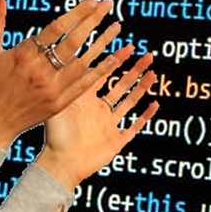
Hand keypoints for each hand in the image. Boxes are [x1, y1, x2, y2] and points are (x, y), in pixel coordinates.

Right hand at [0, 0, 123, 147]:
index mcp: (23, 55)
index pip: (56, 29)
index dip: (76, 13)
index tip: (92, 1)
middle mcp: (40, 72)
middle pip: (73, 42)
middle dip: (93, 21)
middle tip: (107, 4)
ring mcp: (51, 89)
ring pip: (83, 62)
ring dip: (102, 43)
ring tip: (117, 26)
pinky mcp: (59, 104)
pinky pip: (85, 85)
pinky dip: (100, 71)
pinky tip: (114, 58)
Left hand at [36, 49, 157, 188]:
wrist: (60, 165)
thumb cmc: (55, 136)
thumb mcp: (61, 104)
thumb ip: (68, 83)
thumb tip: (71, 57)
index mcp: (85, 100)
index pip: (104, 74)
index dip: (117, 60)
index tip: (129, 46)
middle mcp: (98, 110)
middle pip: (121, 85)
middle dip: (135, 70)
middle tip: (148, 56)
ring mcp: (108, 125)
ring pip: (130, 102)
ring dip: (142, 88)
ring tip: (153, 73)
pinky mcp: (116, 141)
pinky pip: (134, 127)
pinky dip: (145, 116)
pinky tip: (155, 105)